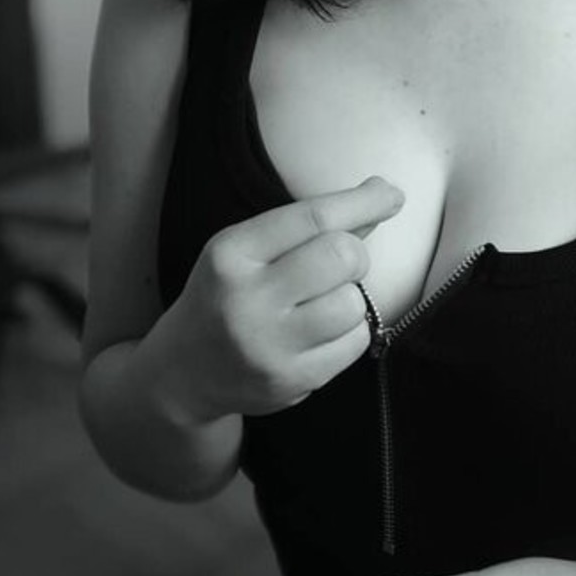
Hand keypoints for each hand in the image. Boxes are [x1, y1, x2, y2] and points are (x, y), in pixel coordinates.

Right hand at [160, 177, 402, 420]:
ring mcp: (268, 344)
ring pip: (353, 303)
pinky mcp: (290, 379)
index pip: (312, 217)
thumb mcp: (247, 251)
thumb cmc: (226, 297)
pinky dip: (350, 332)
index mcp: (231, 253)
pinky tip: (321, 333)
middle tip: (340, 266)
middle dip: (355, 256)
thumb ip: (307, 228)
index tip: (391, 195)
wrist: (184, 371)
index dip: (362, 202)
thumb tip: (380, 197)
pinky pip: (354, 343)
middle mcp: (246, 298)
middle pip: (341, 256)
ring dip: (351, 299)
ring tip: (322, 304)